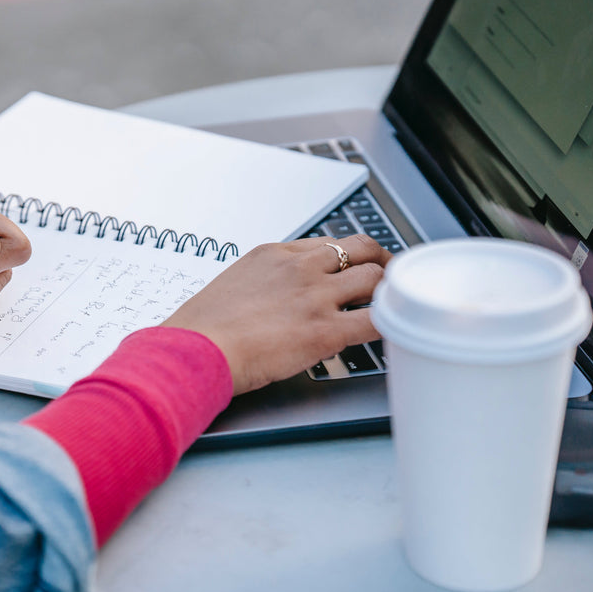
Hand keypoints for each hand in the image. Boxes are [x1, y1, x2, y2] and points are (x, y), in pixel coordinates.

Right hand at [161, 234, 391, 394]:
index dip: (346, 256)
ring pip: (374, 278)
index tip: (352, 265)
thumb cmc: (201, 328)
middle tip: (388, 276)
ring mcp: (316, 296)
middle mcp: (299, 268)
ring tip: (396, 304)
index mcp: (274, 255)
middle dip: (380, 261)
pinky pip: (376, 320)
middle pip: (359, 249)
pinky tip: (394, 331)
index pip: (325, 244)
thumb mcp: (229, 288)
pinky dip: (390, 323)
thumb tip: (265, 304)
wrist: (196, 347)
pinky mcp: (326, 330)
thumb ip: (257, 287)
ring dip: (389, 291)